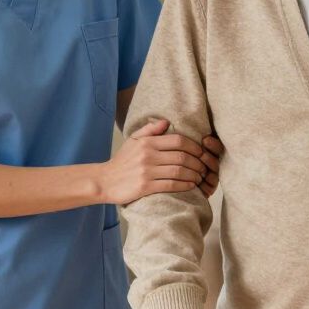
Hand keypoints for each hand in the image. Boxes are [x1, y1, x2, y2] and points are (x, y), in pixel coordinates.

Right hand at [101, 120, 219, 204]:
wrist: (104, 181)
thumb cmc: (121, 162)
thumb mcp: (132, 141)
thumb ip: (149, 130)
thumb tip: (166, 122)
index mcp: (147, 143)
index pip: (178, 140)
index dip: (194, 146)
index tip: (201, 152)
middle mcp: (148, 155)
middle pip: (182, 156)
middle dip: (198, 162)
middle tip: (204, 167)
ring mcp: (146, 171)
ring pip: (178, 171)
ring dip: (193, 175)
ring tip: (199, 177)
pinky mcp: (145, 187)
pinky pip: (171, 185)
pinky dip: (184, 185)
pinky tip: (191, 186)